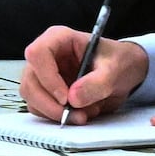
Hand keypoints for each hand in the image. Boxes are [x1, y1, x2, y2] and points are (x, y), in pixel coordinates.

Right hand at [21, 28, 145, 119]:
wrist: (124, 73)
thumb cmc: (118, 61)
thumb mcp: (115, 69)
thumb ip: (97, 83)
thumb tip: (74, 98)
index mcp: (59, 39)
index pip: (38, 54)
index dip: (48, 78)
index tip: (66, 98)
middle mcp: (46, 56)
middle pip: (30, 81)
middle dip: (51, 104)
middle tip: (76, 116)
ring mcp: (43, 74)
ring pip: (31, 97)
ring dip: (54, 113)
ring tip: (83, 114)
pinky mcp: (46, 92)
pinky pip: (40, 108)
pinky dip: (57, 117)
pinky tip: (79, 113)